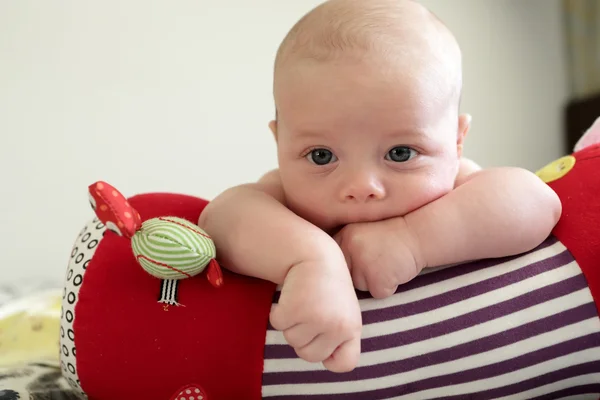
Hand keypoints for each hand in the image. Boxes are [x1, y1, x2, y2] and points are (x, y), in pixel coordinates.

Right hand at [269, 252, 361, 372]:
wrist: (315, 255)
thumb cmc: (327, 286)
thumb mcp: (341, 310)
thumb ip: (338, 335)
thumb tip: (329, 363)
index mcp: (352, 328)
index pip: (345, 364)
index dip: (329, 356)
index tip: (324, 339)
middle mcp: (338, 327)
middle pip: (309, 355)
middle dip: (303, 337)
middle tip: (310, 311)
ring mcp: (317, 319)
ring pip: (291, 340)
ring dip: (291, 323)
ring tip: (303, 300)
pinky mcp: (296, 309)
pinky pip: (278, 324)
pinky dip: (279, 312)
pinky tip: (291, 295)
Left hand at [334, 217, 423, 298]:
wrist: (419, 233)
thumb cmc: (391, 235)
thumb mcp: (362, 232)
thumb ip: (345, 246)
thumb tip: (329, 271)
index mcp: (343, 236)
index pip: (335, 263)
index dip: (350, 264)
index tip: (367, 255)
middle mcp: (349, 248)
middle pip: (347, 277)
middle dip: (362, 273)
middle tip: (379, 257)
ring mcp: (362, 263)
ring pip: (361, 286)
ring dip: (375, 280)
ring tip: (388, 261)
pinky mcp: (377, 279)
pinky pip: (378, 293)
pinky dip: (388, 286)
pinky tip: (396, 269)